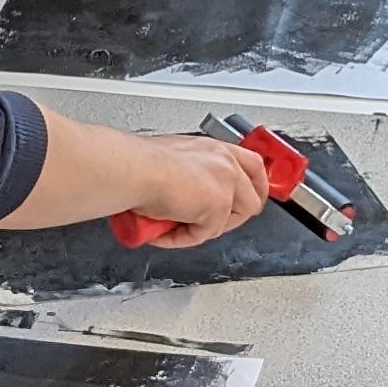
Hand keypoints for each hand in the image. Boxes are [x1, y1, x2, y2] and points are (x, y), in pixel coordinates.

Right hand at [125, 131, 273, 247]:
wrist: (132, 169)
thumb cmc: (139, 162)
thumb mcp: (172, 160)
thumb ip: (188, 174)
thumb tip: (183, 193)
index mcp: (215, 148)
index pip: (253, 165)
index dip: (255, 186)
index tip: (251, 197)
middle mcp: (225, 162)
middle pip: (253, 196)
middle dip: (236, 216)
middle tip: (212, 225)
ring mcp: (226, 184)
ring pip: (232, 219)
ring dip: (206, 229)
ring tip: (178, 227)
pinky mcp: (218, 206)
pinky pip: (206, 233)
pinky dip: (183, 238)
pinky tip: (164, 232)